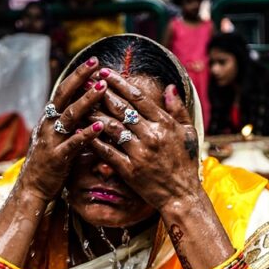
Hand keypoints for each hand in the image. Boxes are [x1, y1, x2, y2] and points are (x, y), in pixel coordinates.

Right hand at [16, 57, 107, 202]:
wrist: (33, 188)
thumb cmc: (51, 162)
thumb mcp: (59, 137)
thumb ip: (72, 123)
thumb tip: (92, 105)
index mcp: (49, 118)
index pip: (63, 90)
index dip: (77, 76)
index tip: (93, 62)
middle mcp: (48, 125)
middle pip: (63, 95)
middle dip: (80, 78)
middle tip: (97, 64)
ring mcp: (52, 140)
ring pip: (69, 116)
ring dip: (86, 101)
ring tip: (102, 88)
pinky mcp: (58, 158)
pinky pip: (73, 143)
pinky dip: (86, 134)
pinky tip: (100, 127)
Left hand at [87, 71, 202, 212]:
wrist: (181, 195)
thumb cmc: (185, 163)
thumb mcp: (188, 133)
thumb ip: (178, 109)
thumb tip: (169, 87)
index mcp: (165, 124)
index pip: (138, 99)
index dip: (119, 84)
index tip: (105, 73)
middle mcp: (151, 136)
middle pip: (121, 109)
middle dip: (102, 93)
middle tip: (87, 81)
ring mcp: (139, 153)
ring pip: (111, 128)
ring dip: (94, 113)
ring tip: (80, 103)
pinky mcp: (129, 170)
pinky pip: (107, 151)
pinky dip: (93, 140)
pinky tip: (82, 131)